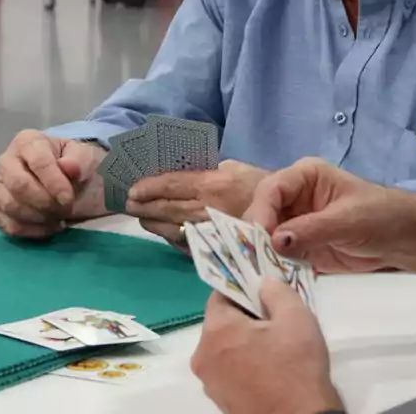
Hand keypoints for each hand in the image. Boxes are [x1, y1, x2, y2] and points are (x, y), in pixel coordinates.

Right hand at [0, 130, 105, 238]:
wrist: (72, 183)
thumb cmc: (75, 166)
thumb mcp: (85, 156)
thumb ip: (78, 160)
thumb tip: (68, 167)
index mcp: (27, 142)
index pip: (38, 162)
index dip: (55, 183)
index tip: (69, 199)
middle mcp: (6, 161)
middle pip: (19, 185)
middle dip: (45, 203)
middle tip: (65, 210)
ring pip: (10, 206)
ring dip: (39, 218)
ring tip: (59, 218)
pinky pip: (7, 225)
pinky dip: (30, 231)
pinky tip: (49, 228)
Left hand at [127, 160, 268, 244]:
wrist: (286, 214)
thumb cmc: (259, 186)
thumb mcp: (235, 167)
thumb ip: (207, 170)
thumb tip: (180, 172)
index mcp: (213, 184)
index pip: (172, 185)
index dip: (149, 187)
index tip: (132, 189)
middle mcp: (208, 208)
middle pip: (166, 208)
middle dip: (143, 206)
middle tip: (129, 203)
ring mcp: (211, 231)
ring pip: (171, 229)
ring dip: (151, 223)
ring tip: (140, 216)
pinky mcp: (215, 247)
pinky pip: (185, 244)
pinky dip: (169, 237)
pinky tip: (162, 231)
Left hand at [192, 280, 341, 413]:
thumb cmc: (296, 367)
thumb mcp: (296, 317)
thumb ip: (277, 290)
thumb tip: (263, 283)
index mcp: (216, 331)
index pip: (221, 294)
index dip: (244, 288)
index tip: (265, 293)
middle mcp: (203, 356)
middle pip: (222, 322)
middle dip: (246, 317)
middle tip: (276, 320)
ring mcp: (210, 382)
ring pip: (226, 347)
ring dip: (246, 341)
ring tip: (276, 346)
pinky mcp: (220, 400)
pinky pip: (230, 369)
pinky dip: (245, 363)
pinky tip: (270, 368)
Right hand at [245, 158, 400, 273]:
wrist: (402, 239)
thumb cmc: (379, 216)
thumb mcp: (347, 220)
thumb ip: (312, 229)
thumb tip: (276, 241)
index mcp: (304, 177)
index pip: (271, 189)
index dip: (261, 211)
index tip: (260, 236)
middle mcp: (293, 197)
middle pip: (261, 212)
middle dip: (256, 235)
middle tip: (254, 259)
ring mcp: (294, 223)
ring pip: (264, 236)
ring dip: (261, 254)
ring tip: (259, 272)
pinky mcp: (299, 247)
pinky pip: (278, 256)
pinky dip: (273, 267)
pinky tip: (271, 279)